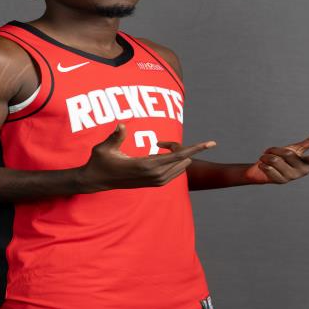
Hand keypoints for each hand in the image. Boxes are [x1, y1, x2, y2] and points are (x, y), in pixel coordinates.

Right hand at [78, 123, 216, 191]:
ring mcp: (155, 181)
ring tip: (162, 145)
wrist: (97, 181)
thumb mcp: (104, 148)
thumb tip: (121, 125)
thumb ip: (115, 137)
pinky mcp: (154, 183)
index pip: (177, 156)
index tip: (211, 143)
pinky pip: (175, 172)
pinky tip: (165, 154)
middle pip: (181, 159)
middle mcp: (154, 175)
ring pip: (180, 166)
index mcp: (145, 166)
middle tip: (162, 141)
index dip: (195, 148)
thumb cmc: (100, 162)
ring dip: (177, 154)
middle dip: (179, 147)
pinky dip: (174, 161)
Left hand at [244, 129, 308, 183]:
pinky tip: (264, 166)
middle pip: (288, 154)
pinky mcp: (280, 181)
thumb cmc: (284, 157)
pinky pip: (267, 167)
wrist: (265, 169)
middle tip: (270, 151)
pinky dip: (263, 163)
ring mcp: (292, 177)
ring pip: (275, 160)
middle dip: (275, 150)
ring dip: (266, 156)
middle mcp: (303, 171)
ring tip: (266, 159)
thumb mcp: (296, 148)